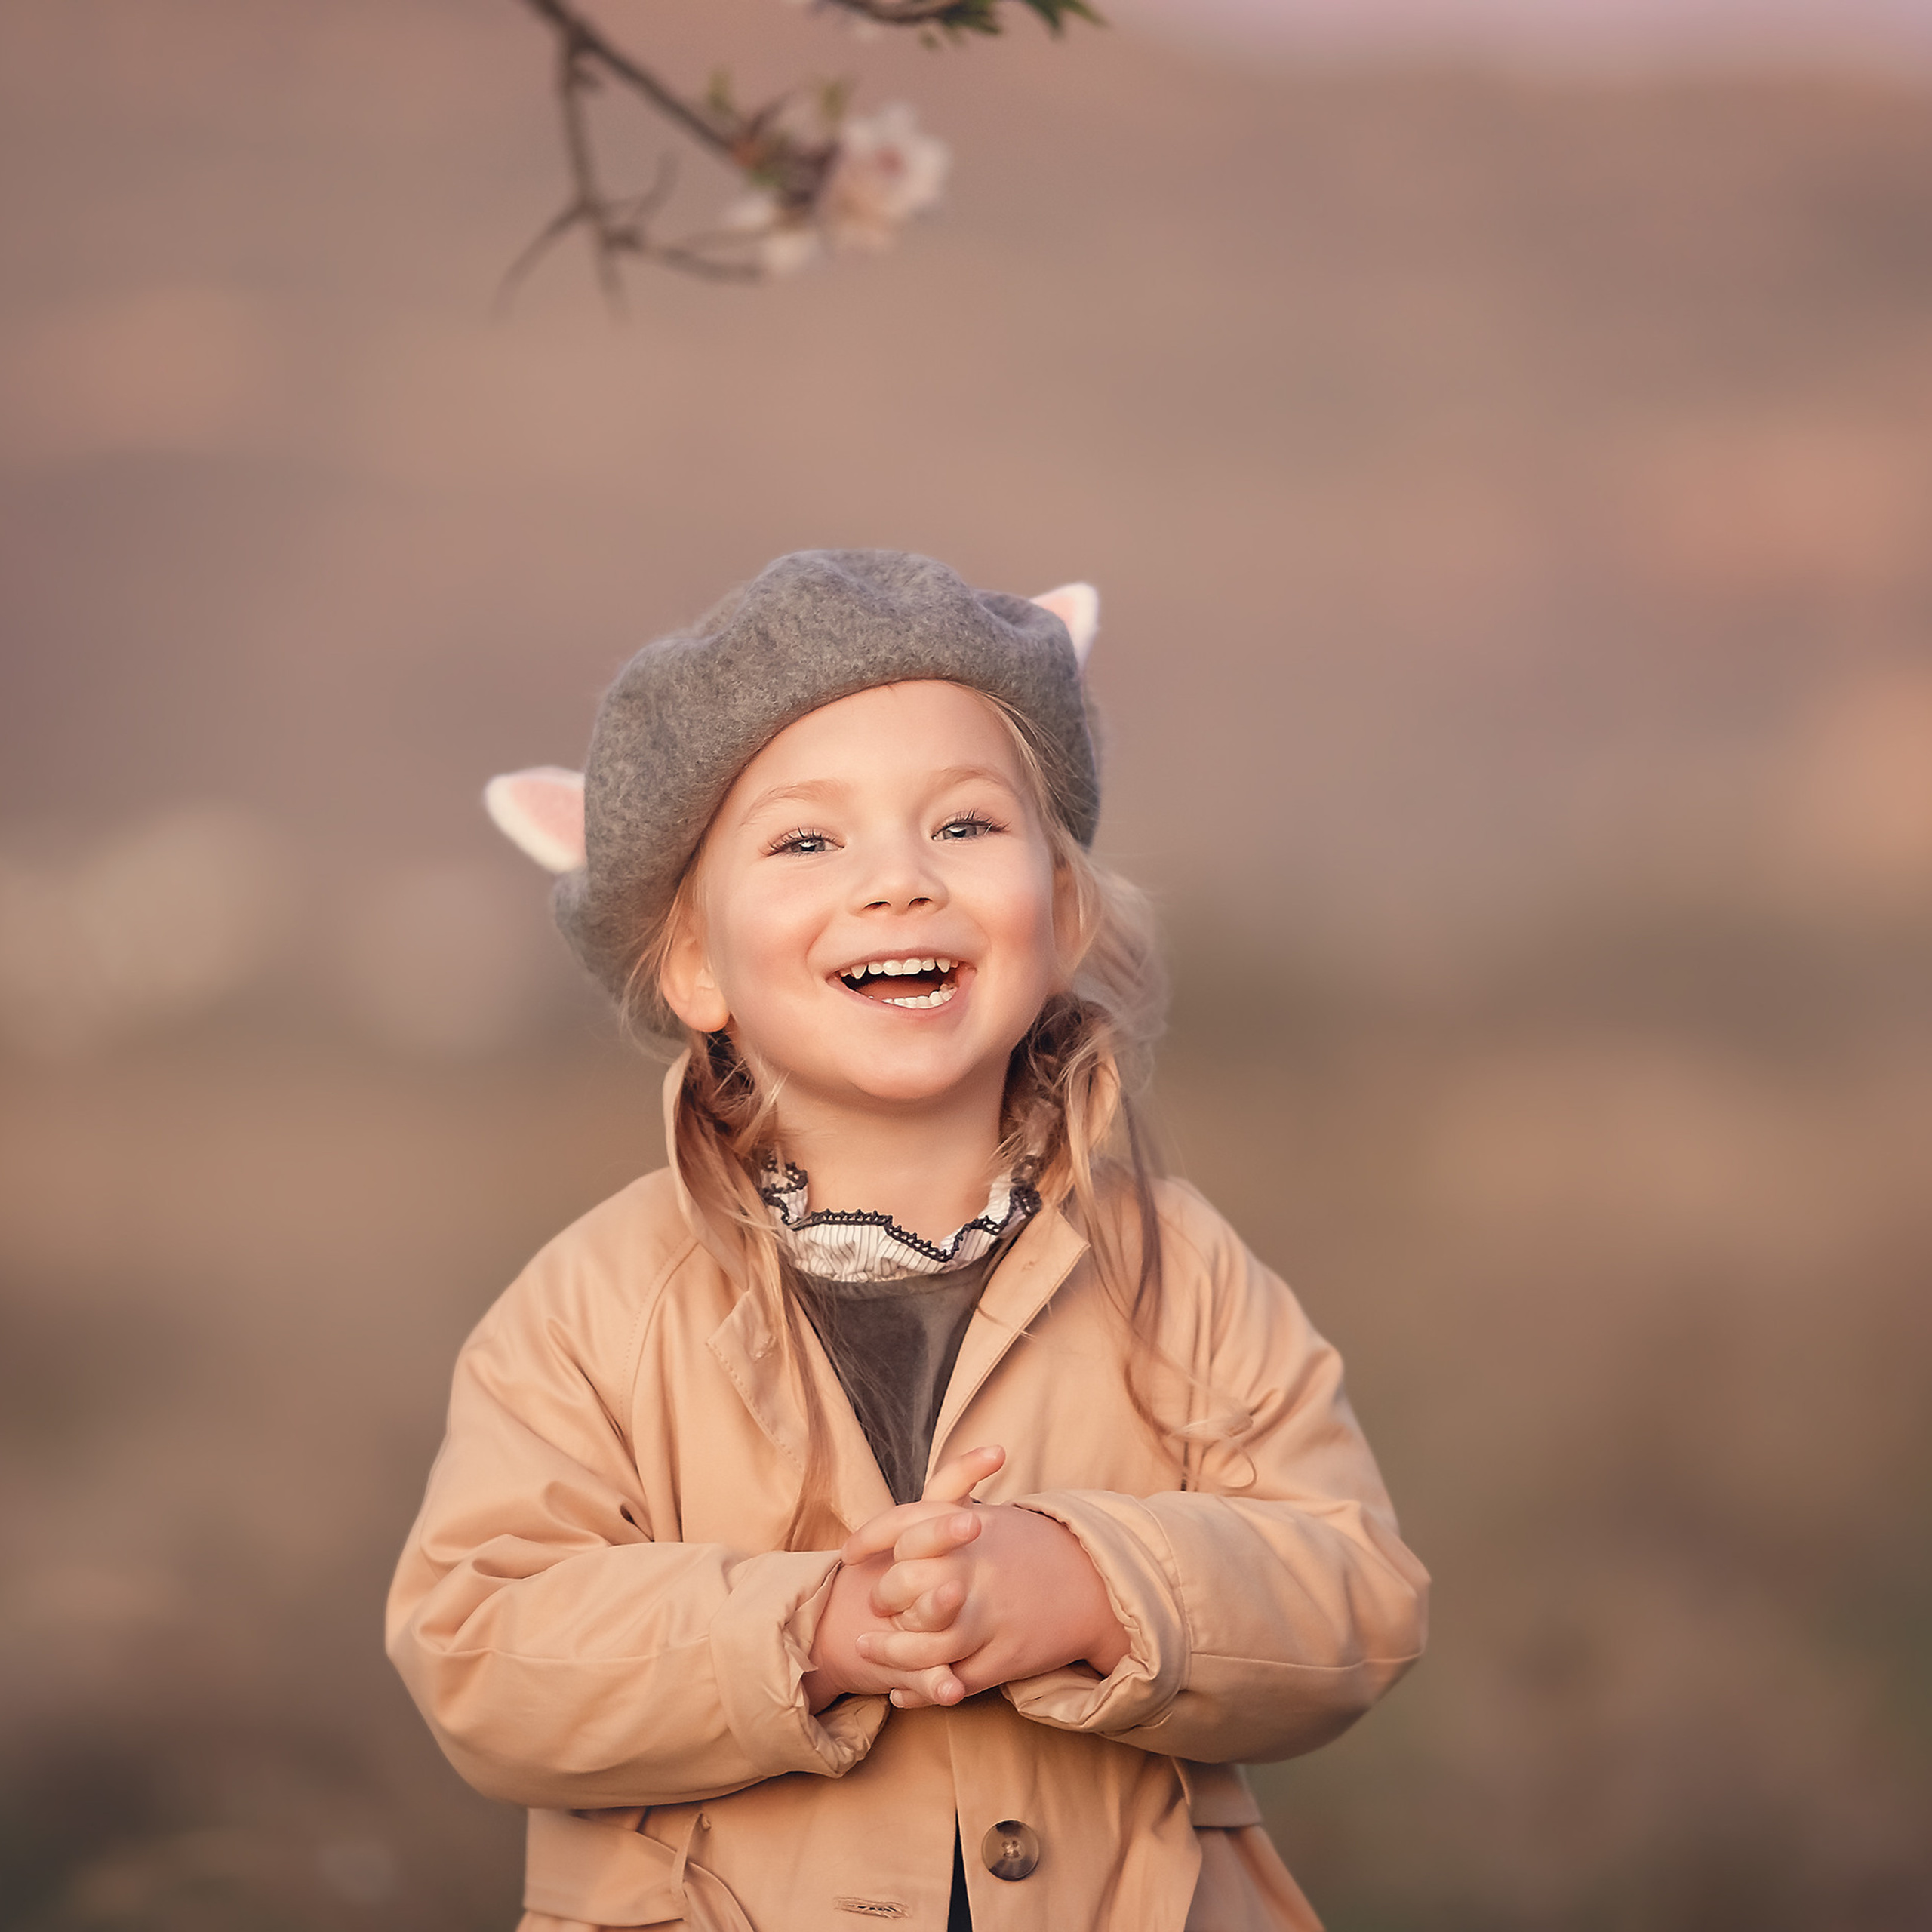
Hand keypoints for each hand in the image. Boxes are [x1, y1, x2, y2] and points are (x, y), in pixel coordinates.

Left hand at [839, 1446, 1131, 1710]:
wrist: (1095, 1582)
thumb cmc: (1034, 1546)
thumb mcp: (993, 1512)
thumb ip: (948, 1497)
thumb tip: (902, 1515)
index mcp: (968, 1527)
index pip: (900, 1524)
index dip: (868, 1539)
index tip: (849, 1554)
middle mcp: (975, 1567)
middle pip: (903, 1584)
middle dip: (882, 1597)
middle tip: (872, 1604)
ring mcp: (990, 1615)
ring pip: (923, 1643)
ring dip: (890, 1653)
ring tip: (867, 1651)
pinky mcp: (1005, 1656)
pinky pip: (954, 1679)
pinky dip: (924, 1688)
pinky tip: (903, 1691)